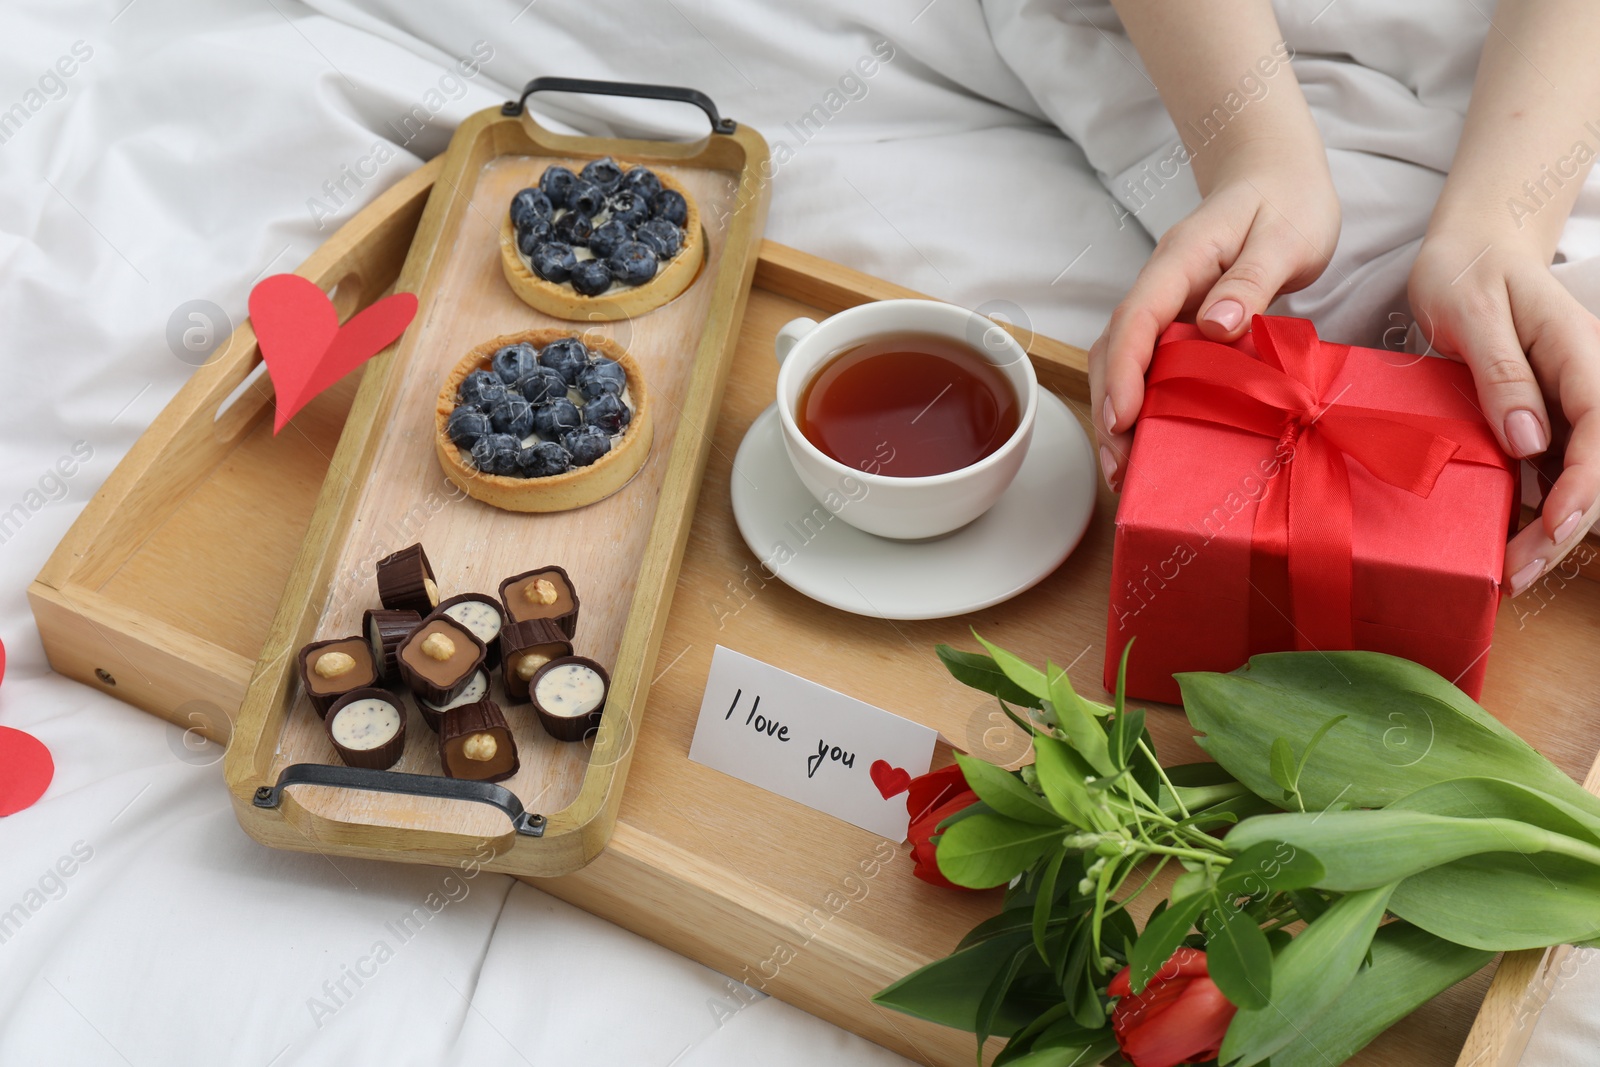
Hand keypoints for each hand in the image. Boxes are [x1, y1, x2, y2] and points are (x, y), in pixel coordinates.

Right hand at [1091, 146, 1339, 489]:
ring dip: (1118, 414)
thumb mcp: (1286, 237)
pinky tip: (1152, 439)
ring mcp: (1165, 304)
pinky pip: (1149, 364)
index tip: (1122, 418)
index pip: (1138, 318)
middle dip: (1109, 408)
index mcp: (1180, 260)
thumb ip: (1251, 280)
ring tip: (1125, 469)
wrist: (1276, 173)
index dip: (1126, 371)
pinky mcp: (1177, 322)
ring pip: (1123, 360)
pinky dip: (1143, 403)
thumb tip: (1216, 327)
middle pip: (1115, 348)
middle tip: (1119, 467)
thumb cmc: (1286, 202)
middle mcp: (1161, 284)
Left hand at [1407, 235, 1599, 594]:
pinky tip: (1504, 541)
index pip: (1598, 430)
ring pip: (1573, 475)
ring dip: (1548, 528)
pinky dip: (1531, 507)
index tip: (1551, 528)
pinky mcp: (1543, 413)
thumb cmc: (1466, 271)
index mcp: (1579, 354)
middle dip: (1562, 526)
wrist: (1467, 249)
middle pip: (1592, 465)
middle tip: (1516, 575)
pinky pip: (1548, 468)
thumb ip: (1502, 373)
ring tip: (1510, 574)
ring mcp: (1566, 401)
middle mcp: (1583, 382)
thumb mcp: (1473, 313)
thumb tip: (1528, 440)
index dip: (1581, 487)